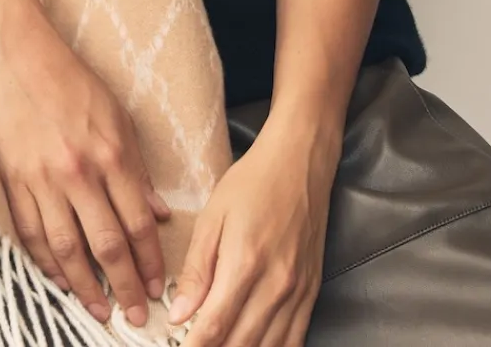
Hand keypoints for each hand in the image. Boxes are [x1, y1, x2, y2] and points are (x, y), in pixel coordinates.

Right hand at [0, 18, 172, 328]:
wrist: (21, 58)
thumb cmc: (73, 82)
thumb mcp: (120, 117)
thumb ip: (138, 169)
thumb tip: (158, 212)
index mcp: (110, 154)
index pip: (138, 221)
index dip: (150, 260)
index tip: (159, 285)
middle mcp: (79, 173)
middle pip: (107, 244)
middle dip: (125, 285)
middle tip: (137, 314)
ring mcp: (43, 180)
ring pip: (67, 249)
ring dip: (87, 286)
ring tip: (101, 310)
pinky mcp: (14, 182)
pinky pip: (32, 235)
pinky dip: (47, 264)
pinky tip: (62, 280)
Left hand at [166, 116, 340, 346]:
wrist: (300, 161)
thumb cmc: (254, 182)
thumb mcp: (213, 216)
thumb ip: (197, 269)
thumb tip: (179, 313)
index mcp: (245, 263)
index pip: (214, 327)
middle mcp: (276, 284)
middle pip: (240, 344)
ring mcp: (298, 292)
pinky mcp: (312, 291)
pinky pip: (295, 339)